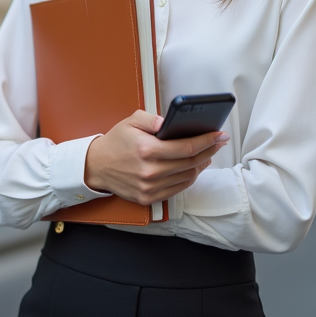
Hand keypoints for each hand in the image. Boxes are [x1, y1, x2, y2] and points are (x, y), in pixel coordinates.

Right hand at [83, 109, 228, 205]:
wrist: (96, 166)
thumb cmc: (116, 142)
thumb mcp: (132, 121)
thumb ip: (153, 118)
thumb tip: (172, 122)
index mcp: (147, 150)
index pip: (186, 148)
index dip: (207, 141)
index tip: (219, 135)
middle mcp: (150, 171)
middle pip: (191, 163)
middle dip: (209, 151)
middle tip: (219, 142)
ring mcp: (150, 187)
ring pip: (187, 177)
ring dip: (201, 165)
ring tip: (207, 153)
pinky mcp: (148, 198)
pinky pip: (177, 189)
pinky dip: (189, 178)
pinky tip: (193, 168)